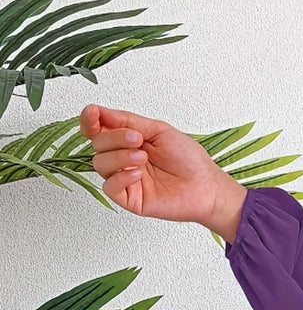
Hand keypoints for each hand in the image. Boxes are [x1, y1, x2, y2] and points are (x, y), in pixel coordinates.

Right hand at [79, 103, 246, 239]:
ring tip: (143, 157)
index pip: (97, 128)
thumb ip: (128, 121)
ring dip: (119, 157)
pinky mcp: (129, 199)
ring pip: (99, 164)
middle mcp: (123, 158)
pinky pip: (109, 186)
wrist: (206, 187)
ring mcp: (125, 179)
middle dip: (114, 138)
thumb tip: (101, 111)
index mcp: (128, 140)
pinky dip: (121, 177)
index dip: (89, 120)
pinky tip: (138, 173)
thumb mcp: (159, 130)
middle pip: (97, 144)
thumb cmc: (189, 160)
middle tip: (138, 140)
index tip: (93, 114)